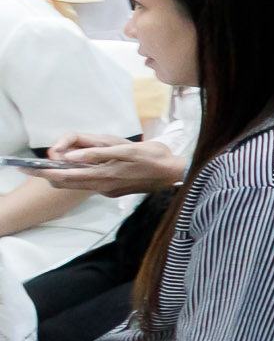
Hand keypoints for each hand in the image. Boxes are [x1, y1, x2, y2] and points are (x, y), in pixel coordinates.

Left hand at [35, 134, 186, 194]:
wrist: (177, 174)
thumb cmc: (156, 158)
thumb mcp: (127, 149)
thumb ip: (98, 152)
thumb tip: (72, 155)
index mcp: (104, 175)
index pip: (67, 176)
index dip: (47, 172)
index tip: (30, 169)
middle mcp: (103, 186)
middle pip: (68, 183)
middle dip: (49, 176)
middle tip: (32, 169)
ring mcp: (110, 190)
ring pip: (78, 185)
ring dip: (63, 177)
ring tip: (50, 169)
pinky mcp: (116, 191)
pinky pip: (91, 185)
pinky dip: (80, 178)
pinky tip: (80, 170)